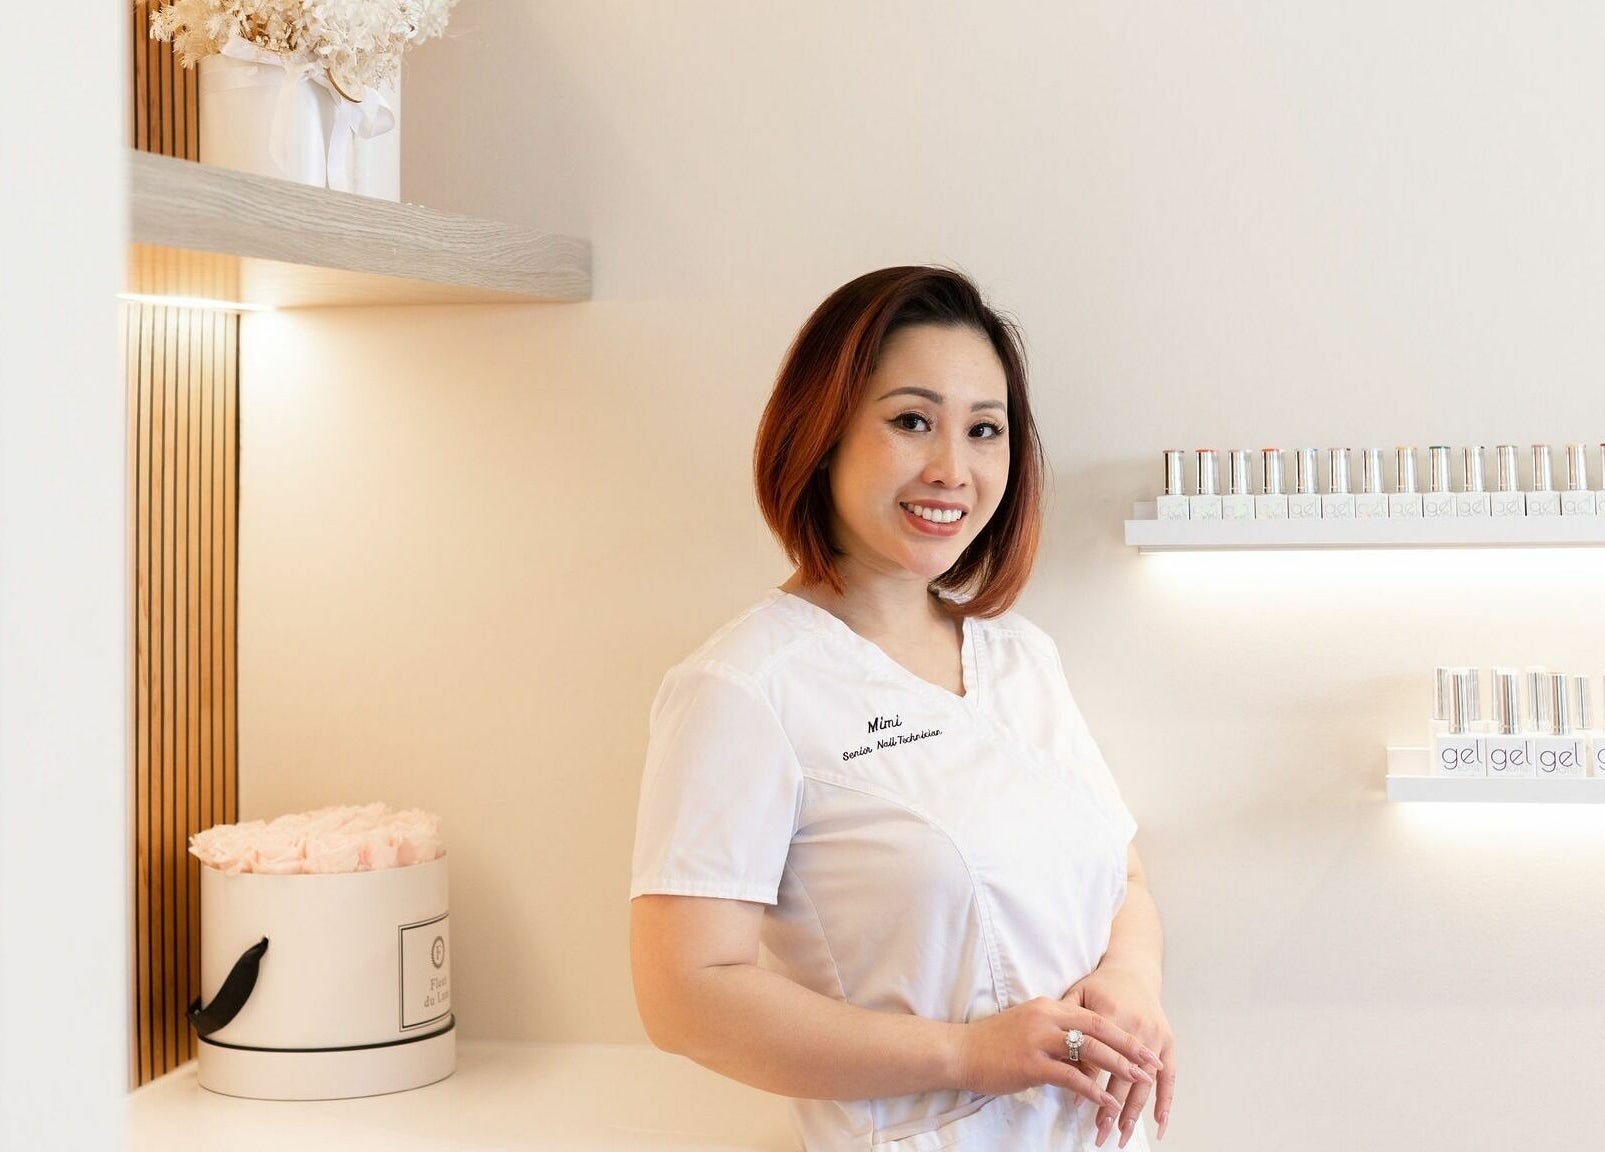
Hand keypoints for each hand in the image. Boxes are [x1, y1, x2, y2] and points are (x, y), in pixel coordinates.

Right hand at [954, 997, 1162, 1114]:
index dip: (1123, 1032)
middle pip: (1100, 1029)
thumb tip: (1081, 1050)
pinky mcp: (1032, 1063)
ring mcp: (1039, 1039)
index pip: (1095, 1017)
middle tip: (1152, 1062)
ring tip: (1139, 1080)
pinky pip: (1071, 1076)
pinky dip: (1093, 1090)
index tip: (1144, 1045)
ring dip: (1119, 1067)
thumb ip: (1054, 1032)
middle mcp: (1047, 1017)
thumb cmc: (992, 1042)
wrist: (960, 1050)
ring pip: (1091, 1051)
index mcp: (1048, 1006)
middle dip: (1130, 1047)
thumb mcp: (1027, 1026)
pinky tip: (1107, 1101)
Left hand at [1063, 969, 1175, 1146]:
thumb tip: (1060, 1060)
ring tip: (1123, 1135)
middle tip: (1100, 1133)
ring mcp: (1155, 1036)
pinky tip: (1159, 1124)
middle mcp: (1136, 1027)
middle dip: (1112, 1107)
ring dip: (1135, 1111)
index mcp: (1111, 1014)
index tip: (1079, 1105)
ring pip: (1145, 1081)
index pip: (1098, 1056)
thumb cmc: (1099, 986)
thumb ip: (1069, 1023)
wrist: (1132, 970)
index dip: (1089, 1082)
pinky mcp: (1168, 1041)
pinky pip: (1170, 1075)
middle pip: (1123, 1075)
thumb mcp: (1078, 994)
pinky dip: (1166, 1100)